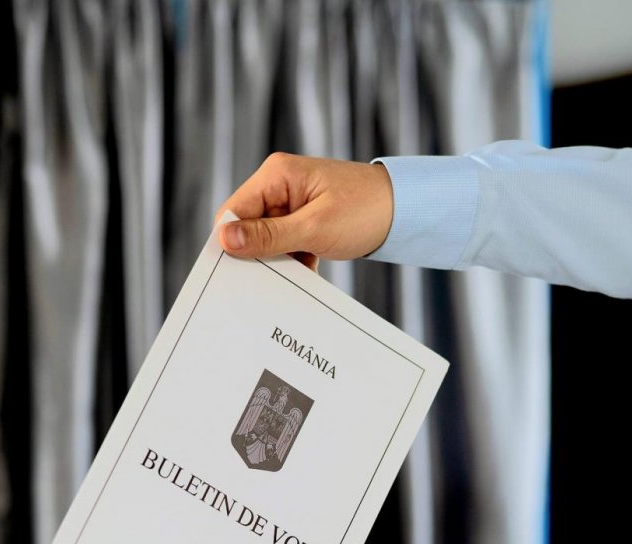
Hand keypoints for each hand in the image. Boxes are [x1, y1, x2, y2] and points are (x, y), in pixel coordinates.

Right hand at [215, 153, 393, 270]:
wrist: (406, 212)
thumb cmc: (365, 211)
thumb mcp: (314, 228)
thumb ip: (268, 236)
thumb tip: (225, 240)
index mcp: (277, 175)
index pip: (234, 211)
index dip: (231, 242)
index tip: (235, 272)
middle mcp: (279, 185)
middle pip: (248, 226)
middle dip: (256, 254)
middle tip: (268, 278)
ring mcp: (292, 202)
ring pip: (266, 239)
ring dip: (278, 260)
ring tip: (299, 269)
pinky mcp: (303, 219)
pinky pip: (284, 243)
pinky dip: (293, 260)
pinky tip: (309, 268)